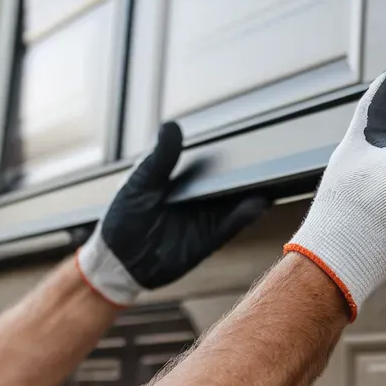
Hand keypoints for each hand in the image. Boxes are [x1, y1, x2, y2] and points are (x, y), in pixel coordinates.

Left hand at [77, 122, 269, 305]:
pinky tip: (256, 204)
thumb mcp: (141, 182)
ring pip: (236, 203)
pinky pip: (231, 226)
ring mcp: (206, 218)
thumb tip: (171, 126)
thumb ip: (161, 158)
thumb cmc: (123, 216)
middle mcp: (199, 197)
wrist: (118, 259)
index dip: (227, 151)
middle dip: (246, 171)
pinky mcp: (209, 240)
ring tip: (267, 179)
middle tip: (263, 157)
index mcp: (183, 179)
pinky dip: (245, 216)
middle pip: (229, 181)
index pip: (210, 162)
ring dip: (252, 192)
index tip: (245, 136)